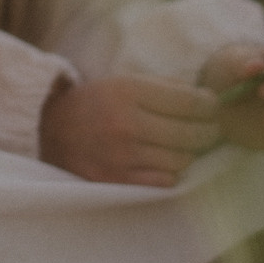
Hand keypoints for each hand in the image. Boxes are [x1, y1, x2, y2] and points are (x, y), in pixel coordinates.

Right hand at [38, 75, 220, 187]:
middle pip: (191, 133)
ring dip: (190, 153)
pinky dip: (171, 171)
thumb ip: (166, 88)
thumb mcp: (125, 82)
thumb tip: (207, 101)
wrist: (50, 131)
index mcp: (129, 92)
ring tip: (188, 145)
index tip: (214, 107)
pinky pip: (164, 181)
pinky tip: (166, 161)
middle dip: (209, 131)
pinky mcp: (117, 181)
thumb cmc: (96, 103)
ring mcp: (121, 156)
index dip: (210, 106)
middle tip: (212, 129)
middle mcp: (126, 124)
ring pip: (181, 160)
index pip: (189, 102)